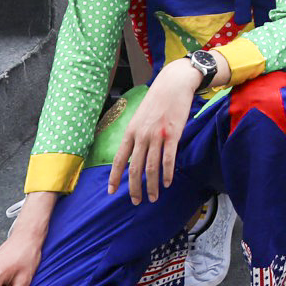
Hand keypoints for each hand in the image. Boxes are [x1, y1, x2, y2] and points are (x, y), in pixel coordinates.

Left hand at [109, 63, 202, 205]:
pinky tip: (168, 182)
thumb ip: (136, 135)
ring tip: (154, 197)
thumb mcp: (140, 116)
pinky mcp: (172, 135)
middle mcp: (141, 135)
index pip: (119, 159)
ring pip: (151, 167)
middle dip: (134, 188)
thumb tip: (134, 153)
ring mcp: (157, 136)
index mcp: (131, 131)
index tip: (112, 191)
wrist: (174, 84)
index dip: (114, 177)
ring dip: (152, 186)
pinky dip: (167, 174)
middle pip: (135, 168)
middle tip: (136, 201)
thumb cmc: (157, 100)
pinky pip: (168, 159)